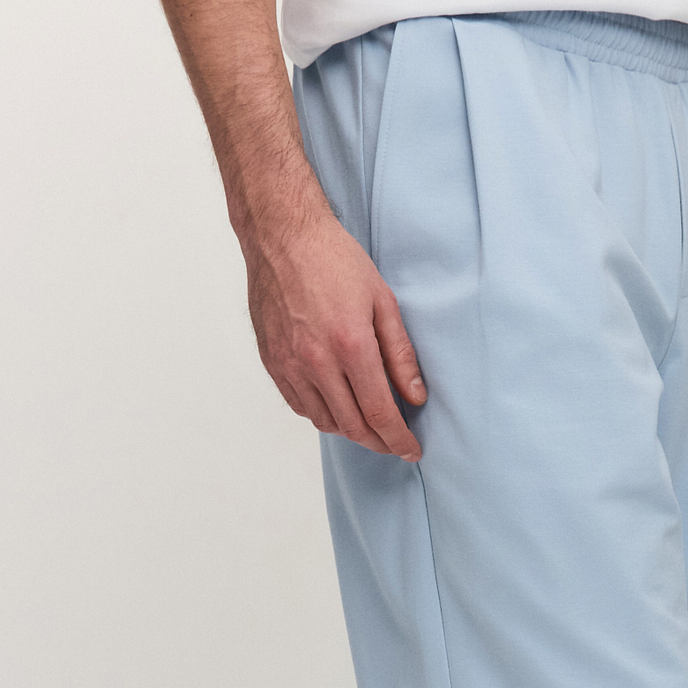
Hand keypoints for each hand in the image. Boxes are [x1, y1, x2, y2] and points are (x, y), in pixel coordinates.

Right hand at [242, 186, 426, 459]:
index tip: (411, 451)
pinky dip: (322, 415)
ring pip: (325, 421)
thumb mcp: (383, 301)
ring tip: (369, 425)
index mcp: (350, 345)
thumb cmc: (334, 259)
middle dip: (379, 442)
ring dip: (351, 431)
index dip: (398, 439)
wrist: (282, 236)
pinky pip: (300, 406)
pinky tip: (338, 406)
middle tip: (395, 444)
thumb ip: (400, 354)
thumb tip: (415, 396)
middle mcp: (317, 362)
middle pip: (353, 426)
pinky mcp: (272, 362)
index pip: (380, 413)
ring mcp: (290, 364)